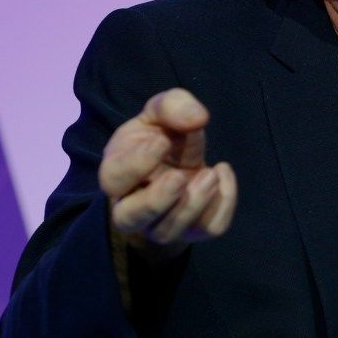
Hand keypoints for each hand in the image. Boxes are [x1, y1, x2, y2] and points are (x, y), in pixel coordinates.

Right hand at [100, 88, 237, 262]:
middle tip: (179, 176)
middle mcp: (132, 206)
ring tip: (210, 174)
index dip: (137, 163)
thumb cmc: (161, 135)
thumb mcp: (161, 111)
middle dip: (157, 200)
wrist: (179, 158)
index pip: (114, 179)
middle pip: (131, 218)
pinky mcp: (194, 229)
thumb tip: (197, 118)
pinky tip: (222, 173)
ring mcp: (162, 223)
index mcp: (116, 173)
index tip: (162, 140)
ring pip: (167, 231)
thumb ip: (172, 106)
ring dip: (192, 205)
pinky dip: (222, 204)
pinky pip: (207, 228)